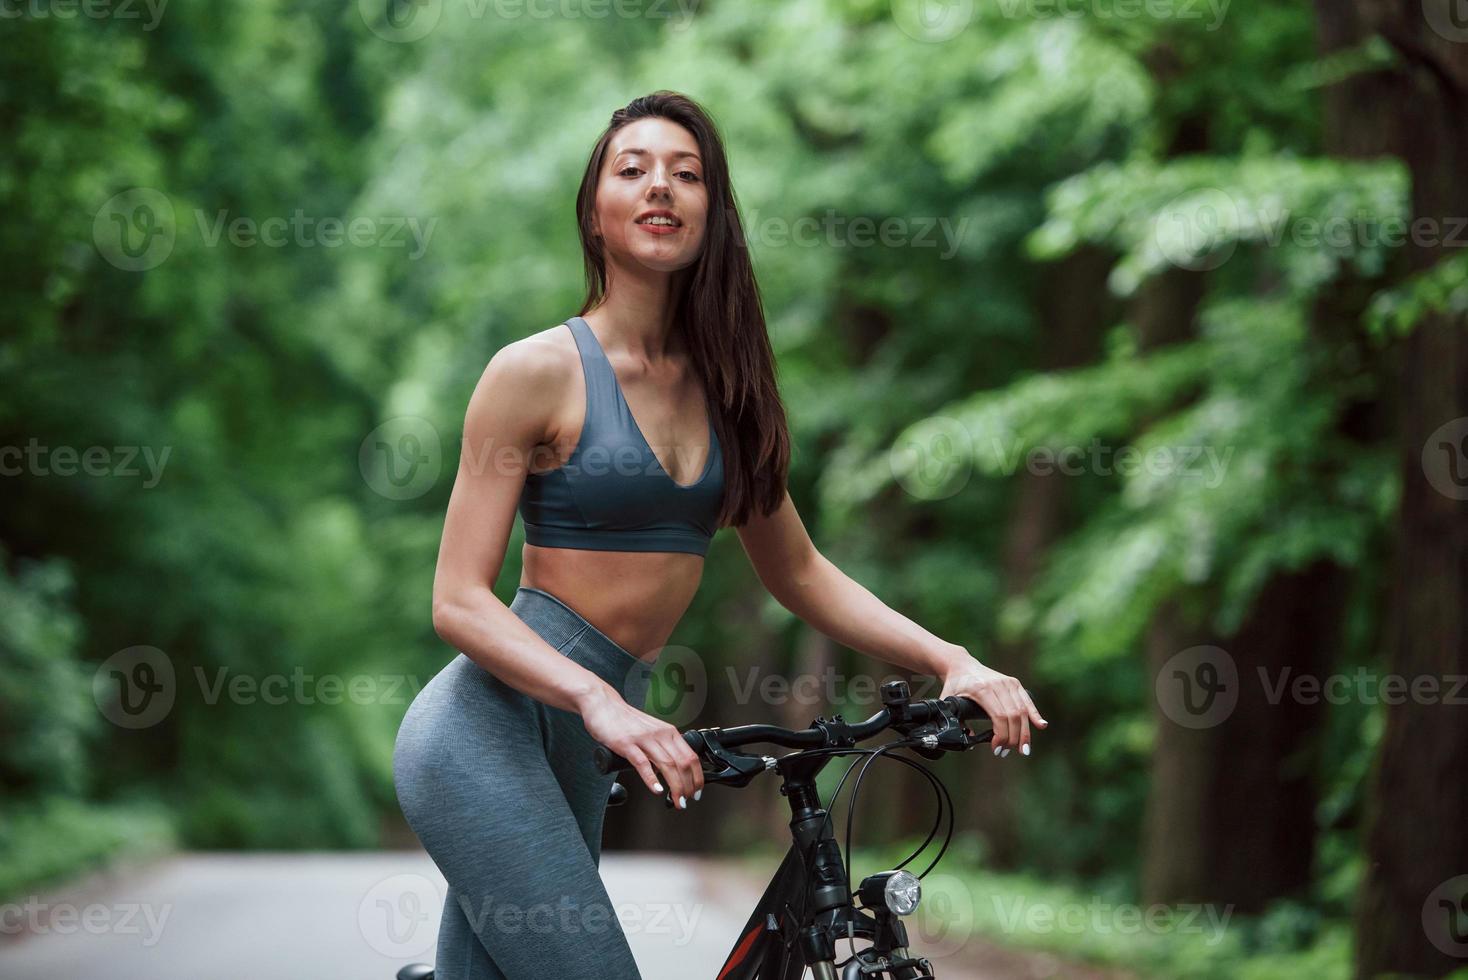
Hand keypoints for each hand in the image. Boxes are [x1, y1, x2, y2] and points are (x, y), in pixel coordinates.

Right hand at [578, 686, 703, 809]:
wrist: (603, 704)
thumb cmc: (625, 720)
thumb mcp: (651, 732)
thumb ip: (660, 749)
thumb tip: (666, 772)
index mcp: (668, 732)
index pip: (690, 756)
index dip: (697, 777)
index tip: (696, 791)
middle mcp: (660, 734)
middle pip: (682, 763)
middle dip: (688, 786)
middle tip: (686, 800)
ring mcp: (643, 739)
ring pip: (667, 764)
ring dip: (675, 786)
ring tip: (676, 800)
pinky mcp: (626, 744)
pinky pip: (642, 763)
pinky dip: (651, 779)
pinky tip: (656, 789)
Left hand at [937, 657, 1046, 757]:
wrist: (961, 665)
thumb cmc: (954, 685)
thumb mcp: (949, 702)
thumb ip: (956, 721)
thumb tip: (970, 739)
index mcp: (981, 689)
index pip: (999, 716)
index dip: (1001, 735)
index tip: (996, 748)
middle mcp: (997, 685)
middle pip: (1013, 716)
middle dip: (1013, 738)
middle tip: (1007, 752)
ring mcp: (1008, 683)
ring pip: (1022, 710)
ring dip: (1024, 733)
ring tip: (1023, 749)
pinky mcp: (1014, 683)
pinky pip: (1027, 701)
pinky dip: (1035, 714)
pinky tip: (1041, 726)